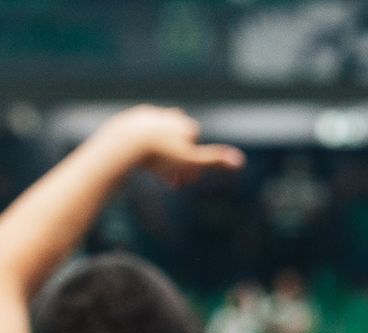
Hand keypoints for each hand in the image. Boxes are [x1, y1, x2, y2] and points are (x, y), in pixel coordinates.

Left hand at [95, 106, 244, 186]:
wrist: (127, 142)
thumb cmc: (160, 155)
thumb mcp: (189, 161)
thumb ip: (214, 161)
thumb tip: (241, 161)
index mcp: (188, 125)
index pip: (196, 148)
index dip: (192, 167)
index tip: (185, 182)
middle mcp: (173, 116)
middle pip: (180, 143)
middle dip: (177, 162)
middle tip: (169, 181)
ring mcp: (154, 114)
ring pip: (162, 137)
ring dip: (161, 153)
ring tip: (152, 168)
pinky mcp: (135, 116)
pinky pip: (142, 134)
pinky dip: (143, 146)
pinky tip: (138, 156)